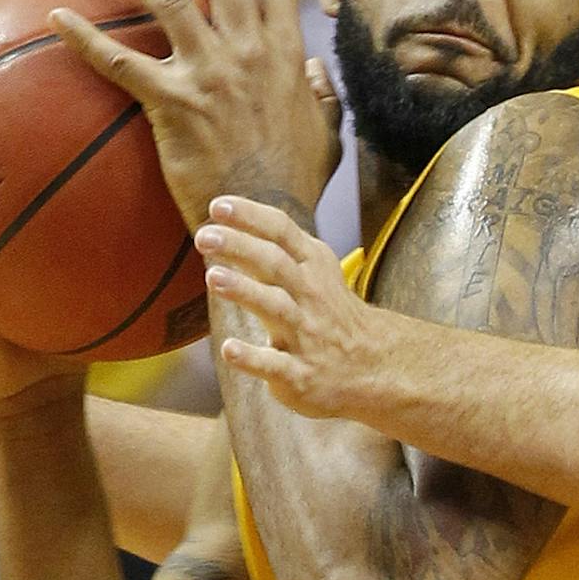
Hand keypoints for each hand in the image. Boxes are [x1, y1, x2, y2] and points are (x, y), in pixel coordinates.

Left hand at [49, 0, 340, 232]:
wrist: (264, 222)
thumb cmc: (295, 186)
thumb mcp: (327, 136)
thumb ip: (324, 97)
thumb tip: (318, 72)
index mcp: (286, 56)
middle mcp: (250, 55)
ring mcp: (211, 76)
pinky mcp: (173, 104)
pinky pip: (119, 61)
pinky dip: (83, 36)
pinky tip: (56, 17)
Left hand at [198, 195, 384, 418]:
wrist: (373, 365)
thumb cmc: (330, 313)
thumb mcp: (317, 272)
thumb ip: (280, 249)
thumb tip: (228, 221)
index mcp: (313, 267)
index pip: (282, 232)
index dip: (250, 217)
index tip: (218, 206)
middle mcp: (311, 296)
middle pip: (275, 264)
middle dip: (240, 247)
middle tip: (205, 236)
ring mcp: (306, 336)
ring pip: (275, 308)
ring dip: (245, 291)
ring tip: (213, 277)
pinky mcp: (300, 374)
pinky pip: (275, 365)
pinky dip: (252, 357)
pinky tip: (229, 349)